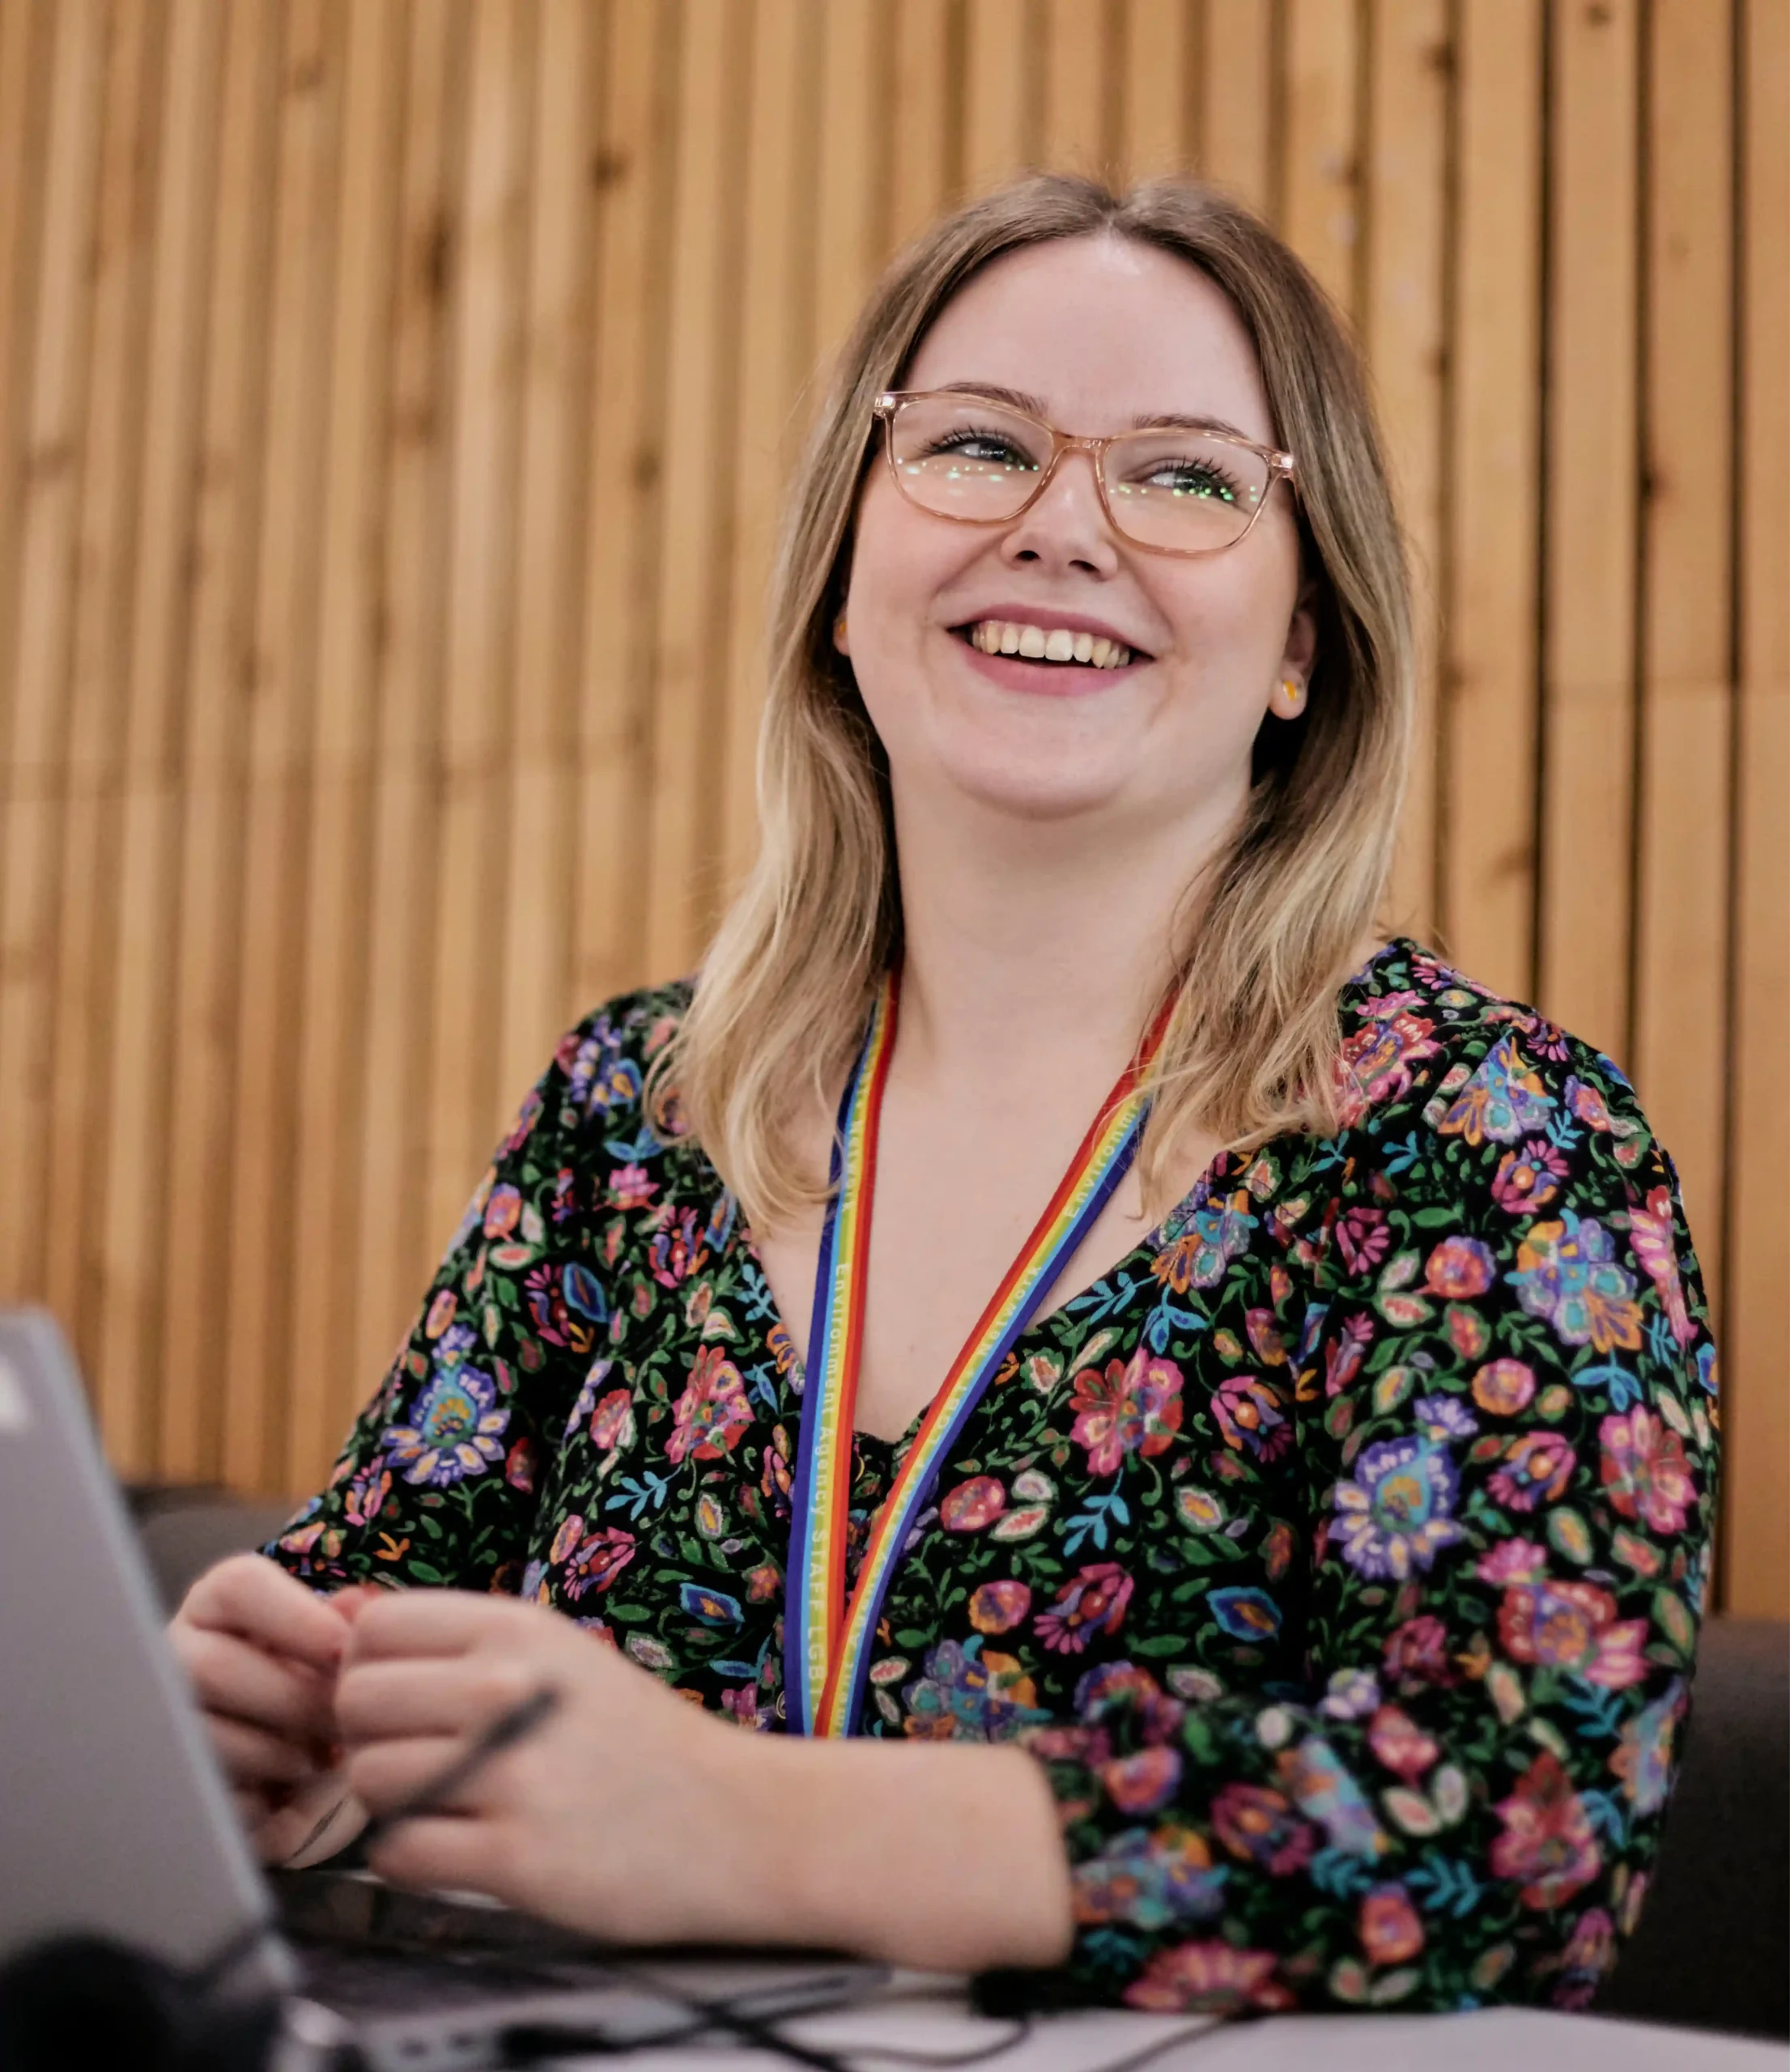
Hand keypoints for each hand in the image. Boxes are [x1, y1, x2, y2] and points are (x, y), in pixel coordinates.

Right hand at [168, 1552, 369, 1864]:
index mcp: (216, 1605)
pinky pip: (207, 1792)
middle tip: (344, 1719)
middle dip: (292, 1698)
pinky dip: (262, 1798)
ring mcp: (163, 1720)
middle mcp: (176, 1655)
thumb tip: (362, 1604)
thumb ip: (344, 1623)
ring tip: (323, 1756)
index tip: (342, 1649)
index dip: (294, 1617)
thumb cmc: (313, 1687)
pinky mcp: (171, 1785)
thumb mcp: (330, 1650)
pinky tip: (292, 1789)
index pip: (238, 1586)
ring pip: (204, 1735)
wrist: (297, 1767)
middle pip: (211, 1667)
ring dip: (278, 1751)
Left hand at [335, 1592, 779, 1943]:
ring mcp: (513, 1772)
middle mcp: (511, 1687)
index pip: (374, 1628)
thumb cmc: (634, 1737)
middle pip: (356, 1702)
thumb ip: (451, 1637)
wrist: (737, 1820)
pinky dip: (412, 1860)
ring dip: (389, 1803)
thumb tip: (340, 1610)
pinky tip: (459, 1850)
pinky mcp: (517, 1858)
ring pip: (369, 1779)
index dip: (369, 1669)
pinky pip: (399, 1855)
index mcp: (518, 1627)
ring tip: (446, 1806)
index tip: (402, 1703)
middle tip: (418, 1760)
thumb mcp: (556, 1655)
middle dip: (369, 1738)